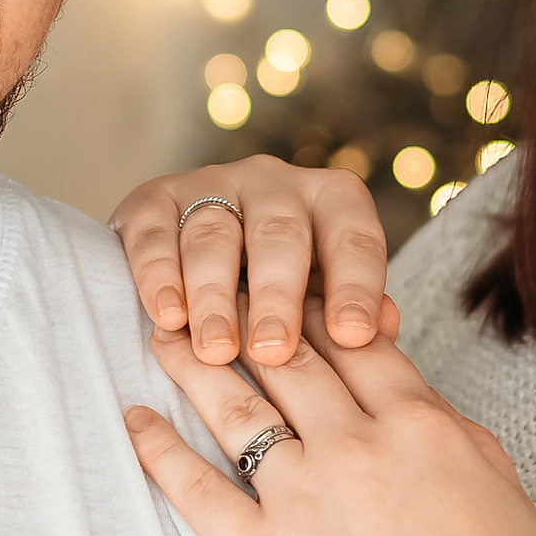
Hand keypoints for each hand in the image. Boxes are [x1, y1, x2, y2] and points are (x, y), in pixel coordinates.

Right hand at [111, 156, 400, 369]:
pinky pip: (157, 233)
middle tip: (273, 352)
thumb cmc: (281, 297)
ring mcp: (211, 185)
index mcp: (332, 201)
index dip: (355, 285)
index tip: (352, 336)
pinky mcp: (153, 200)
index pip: (353, 236)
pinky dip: (159, 277)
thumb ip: (354, 315)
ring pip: (214, 235)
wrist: (197, 272)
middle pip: (280, 234)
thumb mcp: (325, 302)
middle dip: (277, 297)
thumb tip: (383, 328)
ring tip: (216, 351)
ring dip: (214, 297)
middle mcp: (275, 183)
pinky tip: (167, 319)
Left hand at [126, 312, 535, 535]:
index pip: (352, 339)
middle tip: (208, 288)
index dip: (311, 304)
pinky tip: (134, 419)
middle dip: (243, 313)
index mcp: (419, 424)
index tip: (282, 286)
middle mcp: (355, 446)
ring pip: (233, 408)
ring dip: (192, 362)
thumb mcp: (498, 484)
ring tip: (162, 331)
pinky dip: (158, 449)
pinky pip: (196, 489)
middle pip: (285, 356)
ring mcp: (303, 499)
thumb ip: (448, 427)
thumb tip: (408, 390)